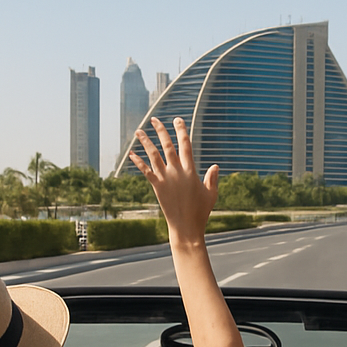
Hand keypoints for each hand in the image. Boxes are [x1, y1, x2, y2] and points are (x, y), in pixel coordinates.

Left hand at [128, 118, 217, 246]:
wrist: (186, 226)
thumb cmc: (201, 211)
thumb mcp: (211, 194)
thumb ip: (212, 179)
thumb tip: (214, 165)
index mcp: (191, 170)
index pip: (185, 145)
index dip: (181, 131)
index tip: (178, 120)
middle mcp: (177, 171)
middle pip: (168, 146)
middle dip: (161, 131)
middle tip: (155, 119)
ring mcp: (166, 179)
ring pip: (154, 155)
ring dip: (146, 142)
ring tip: (139, 131)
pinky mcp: (157, 187)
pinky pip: (146, 171)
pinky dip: (138, 162)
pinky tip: (131, 154)